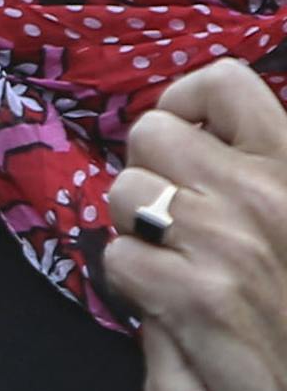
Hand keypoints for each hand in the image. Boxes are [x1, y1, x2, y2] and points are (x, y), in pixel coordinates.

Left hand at [105, 61, 286, 390]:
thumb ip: (274, 177)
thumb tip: (223, 140)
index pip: (223, 82)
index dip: (187, 104)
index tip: (191, 139)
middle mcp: (263, 193)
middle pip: (150, 133)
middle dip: (152, 173)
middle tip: (178, 218)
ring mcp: (225, 243)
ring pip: (124, 193)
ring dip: (139, 230)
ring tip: (179, 265)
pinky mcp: (192, 299)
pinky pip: (118, 260)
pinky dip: (136, 287)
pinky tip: (174, 309)